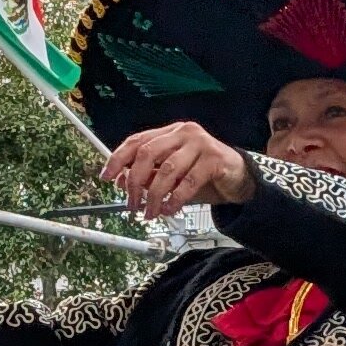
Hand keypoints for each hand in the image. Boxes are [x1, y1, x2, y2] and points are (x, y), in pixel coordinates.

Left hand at [106, 121, 255, 218]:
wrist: (239, 180)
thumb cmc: (205, 176)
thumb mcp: (172, 177)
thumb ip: (149, 176)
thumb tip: (121, 181)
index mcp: (170, 132)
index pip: (137, 141)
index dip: (118, 159)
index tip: (106, 176)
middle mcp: (183, 133)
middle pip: (148, 153)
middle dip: (134, 182)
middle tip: (131, 204)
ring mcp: (200, 144)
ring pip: (167, 170)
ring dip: (154, 196)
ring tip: (151, 213)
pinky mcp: (215, 159)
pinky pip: (188, 182)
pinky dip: (175, 199)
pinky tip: (170, 209)